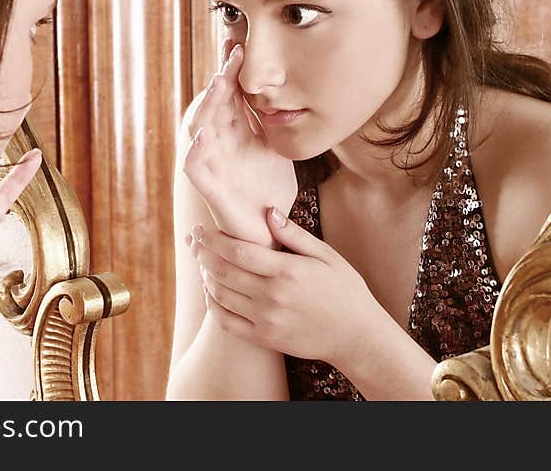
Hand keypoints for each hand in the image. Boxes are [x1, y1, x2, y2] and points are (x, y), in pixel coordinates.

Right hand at [183, 44, 296, 246]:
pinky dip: (195, 148)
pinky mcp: (209, 187)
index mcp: (236, 132)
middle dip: (223, 77)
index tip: (241, 45)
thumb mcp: (276, 147)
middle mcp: (220, 143)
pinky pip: (194, 165)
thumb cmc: (271, 191)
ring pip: (200, 127)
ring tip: (221, 81)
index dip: (233, 70)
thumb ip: (273, 121)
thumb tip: (284, 87)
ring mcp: (212, 163)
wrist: (270, 233)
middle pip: (215, 103)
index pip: (231, 94)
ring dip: (209, 104)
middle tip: (234, 51)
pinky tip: (204, 132)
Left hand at [190, 206, 381, 365]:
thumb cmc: (344, 290)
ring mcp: (266, 320)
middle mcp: (273, 296)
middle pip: (222, 271)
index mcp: (287, 271)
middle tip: (193, 241)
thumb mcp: (326, 256)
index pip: (238, 250)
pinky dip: (212, 305)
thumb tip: (268, 211)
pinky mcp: (264, 338)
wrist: (356, 336)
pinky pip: (226, 322)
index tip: (201, 229)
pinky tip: (211, 292)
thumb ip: (294, 234)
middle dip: (202, 253)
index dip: (213, 239)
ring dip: (205, 277)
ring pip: (220, 296)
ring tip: (203, 263)